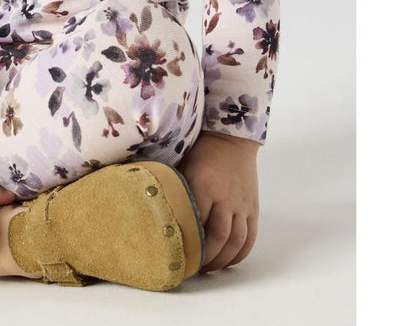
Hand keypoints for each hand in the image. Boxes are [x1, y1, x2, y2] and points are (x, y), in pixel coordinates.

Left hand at [178, 130, 260, 273]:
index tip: (174, 252)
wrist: (231, 138)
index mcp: (204, 185)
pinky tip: (228, 261)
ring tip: (208, 268)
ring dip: (222, 260)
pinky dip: (239, 254)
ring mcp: (241, 204)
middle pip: (218, 237)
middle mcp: (225, 197)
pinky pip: (250, 237)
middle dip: (204, 257)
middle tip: (190, 267)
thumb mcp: (183, 165)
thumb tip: (154, 208)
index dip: (185, 241)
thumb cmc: (201, 151)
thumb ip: (175, 189)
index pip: (194, 221)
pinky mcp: (252, 208)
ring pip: (235, 241)